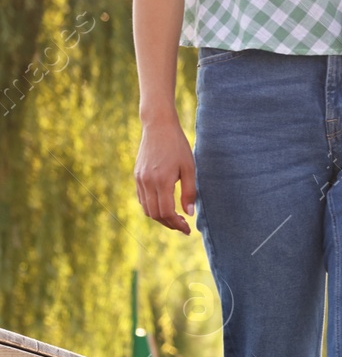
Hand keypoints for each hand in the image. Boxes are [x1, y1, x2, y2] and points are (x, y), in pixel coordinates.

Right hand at [135, 117, 195, 234]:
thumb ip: (190, 192)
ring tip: (175, 218)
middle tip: (183, 226)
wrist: (158, 126)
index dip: (177, 224)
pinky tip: (165, 206)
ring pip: (147, 209)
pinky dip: (152, 207)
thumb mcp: (190, 168)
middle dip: (169, 224)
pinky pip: (142, 199)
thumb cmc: (178, 146)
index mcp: (162, 181)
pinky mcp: (137, 175)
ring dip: (160, 217)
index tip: (188, 229)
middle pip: (155, 214)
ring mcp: (140, 179)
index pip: (167, 212)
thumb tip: (189, 214)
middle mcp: (147, 182)